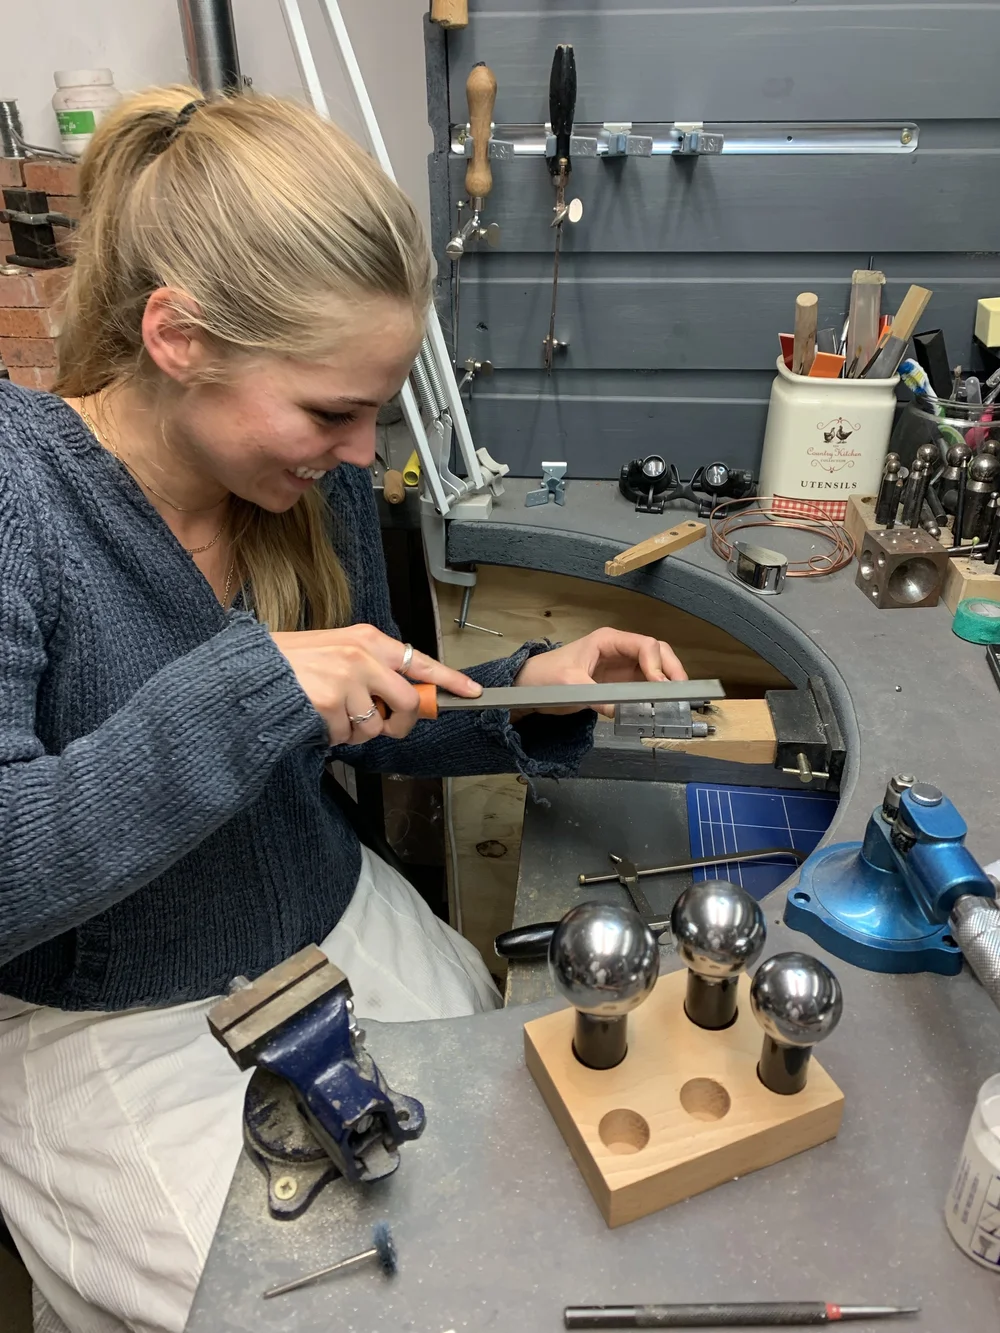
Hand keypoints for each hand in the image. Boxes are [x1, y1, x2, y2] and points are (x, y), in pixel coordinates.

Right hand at [270, 624, 480, 744]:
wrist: (251, 670)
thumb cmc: (293, 662)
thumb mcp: (338, 650)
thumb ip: (373, 668)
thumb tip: (403, 698)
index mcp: (368, 640)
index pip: (420, 661)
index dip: (450, 680)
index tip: (471, 692)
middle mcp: (362, 656)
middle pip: (408, 702)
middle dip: (400, 724)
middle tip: (386, 727)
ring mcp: (347, 679)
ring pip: (376, 726)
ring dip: (358, 732)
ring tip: (333, 715)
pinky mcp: (331, 702)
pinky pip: (347, 736)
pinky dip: (333, 736)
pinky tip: (316, 719)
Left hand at [511, 627, 686, 717]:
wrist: (530, 687)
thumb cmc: (545, 677)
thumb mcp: (568, 685)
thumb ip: (595, 696)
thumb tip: (620, 711)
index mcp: (608, 641)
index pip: (645, 645)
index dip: (657, 664)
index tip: (660, 686)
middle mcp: (620, 650)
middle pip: (657, 653)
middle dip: (672, 670)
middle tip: (682, 693)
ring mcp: (622, 666)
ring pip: (656, 669)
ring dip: (668, 683)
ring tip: (676, 702)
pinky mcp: (620, 683)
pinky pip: (645, 685)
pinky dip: (656, 695)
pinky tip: (661, 707)